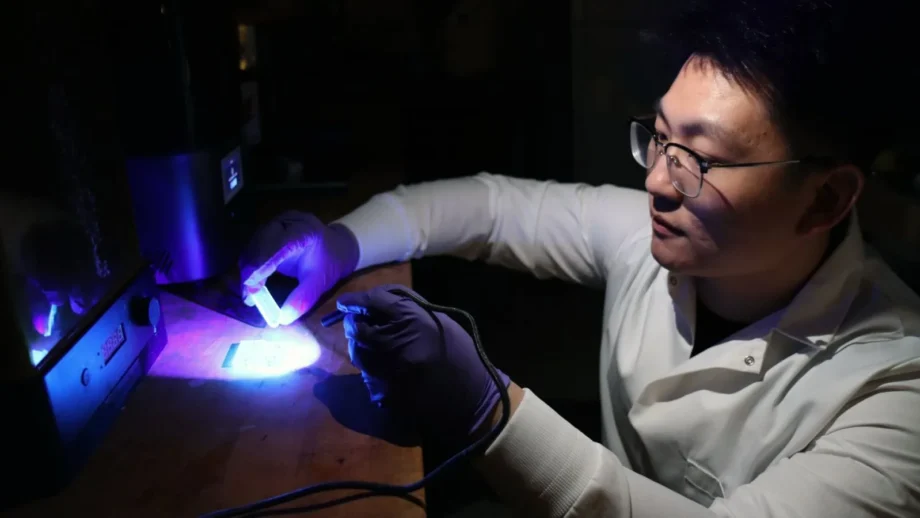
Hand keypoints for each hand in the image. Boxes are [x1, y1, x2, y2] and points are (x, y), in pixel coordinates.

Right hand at [239, 211, 358, 325]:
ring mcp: (276, 224)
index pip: (276, 246)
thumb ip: (302, 299)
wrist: (337, 245)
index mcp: (303, 231)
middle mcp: (286, 223)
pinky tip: (252, 283)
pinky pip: (253, 247)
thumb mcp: (320, 282)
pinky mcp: (269, 230)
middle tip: (250, 297)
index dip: (261, 266)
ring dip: (248, 270)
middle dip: (250, 272)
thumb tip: (282, 319)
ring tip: (251, 294)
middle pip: (259, 245)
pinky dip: (250, 266)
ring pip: (252, 246)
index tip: (251, 289)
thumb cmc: (331, 262)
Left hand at [337, 284, 509, 447]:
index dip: (356, 301)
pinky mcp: (383, 394)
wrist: (471, 399)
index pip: (374, 302)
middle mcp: (396, 343)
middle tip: (357, 321)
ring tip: (373, 345)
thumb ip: (406, 310)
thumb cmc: (459, 355)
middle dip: (354, 322)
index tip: (346, 302)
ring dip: (360, 345)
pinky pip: (366, 375)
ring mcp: (387, 371)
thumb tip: (375, 304)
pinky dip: (370, 368)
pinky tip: (386, 369)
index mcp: (414, 321)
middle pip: (358, 327)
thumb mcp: (439, 321)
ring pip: (357, 352)